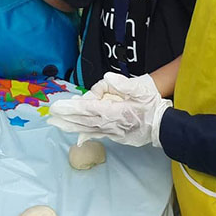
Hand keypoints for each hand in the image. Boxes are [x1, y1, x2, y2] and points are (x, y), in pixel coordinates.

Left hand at [47, 72, 171, 147]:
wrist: (165, 125)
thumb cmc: (153, 105)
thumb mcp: (141, 89)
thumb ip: (124, 84)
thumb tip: (107, 78)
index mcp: (116, 111)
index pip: (89, 109)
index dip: (73, 108)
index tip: (59, 107)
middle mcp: (112, 124)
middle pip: (84, 121)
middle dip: (66, 118)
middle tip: (50, 116)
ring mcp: (114, 132)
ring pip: (88, 129)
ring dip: (71, 126)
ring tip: (57, 124)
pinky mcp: (117, 137)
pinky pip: (97, 134)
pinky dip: (84, 134)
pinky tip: (75, 135)